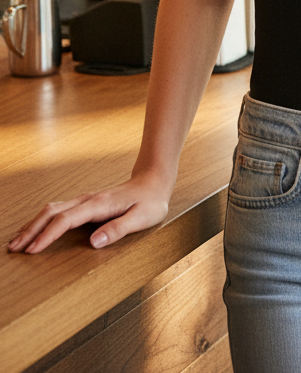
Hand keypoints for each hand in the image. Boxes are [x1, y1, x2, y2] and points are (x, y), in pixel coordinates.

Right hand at [7, 172, 169, 254]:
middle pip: (52, 212)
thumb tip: (94, 242)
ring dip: (33, 224)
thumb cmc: (150, 201)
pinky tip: (36, 229)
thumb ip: (118, 229)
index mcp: (99, 204)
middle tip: (14, 248)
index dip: (47, 236)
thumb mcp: (142, 218)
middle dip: (31, 230)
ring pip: (52, 209)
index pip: (65, 220)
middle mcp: (88, 200)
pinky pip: (58, 210)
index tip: (32, 251)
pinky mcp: (85, 203)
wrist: (154, 181)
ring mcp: (85, 200)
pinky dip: (42, 220)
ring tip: (17, 241)